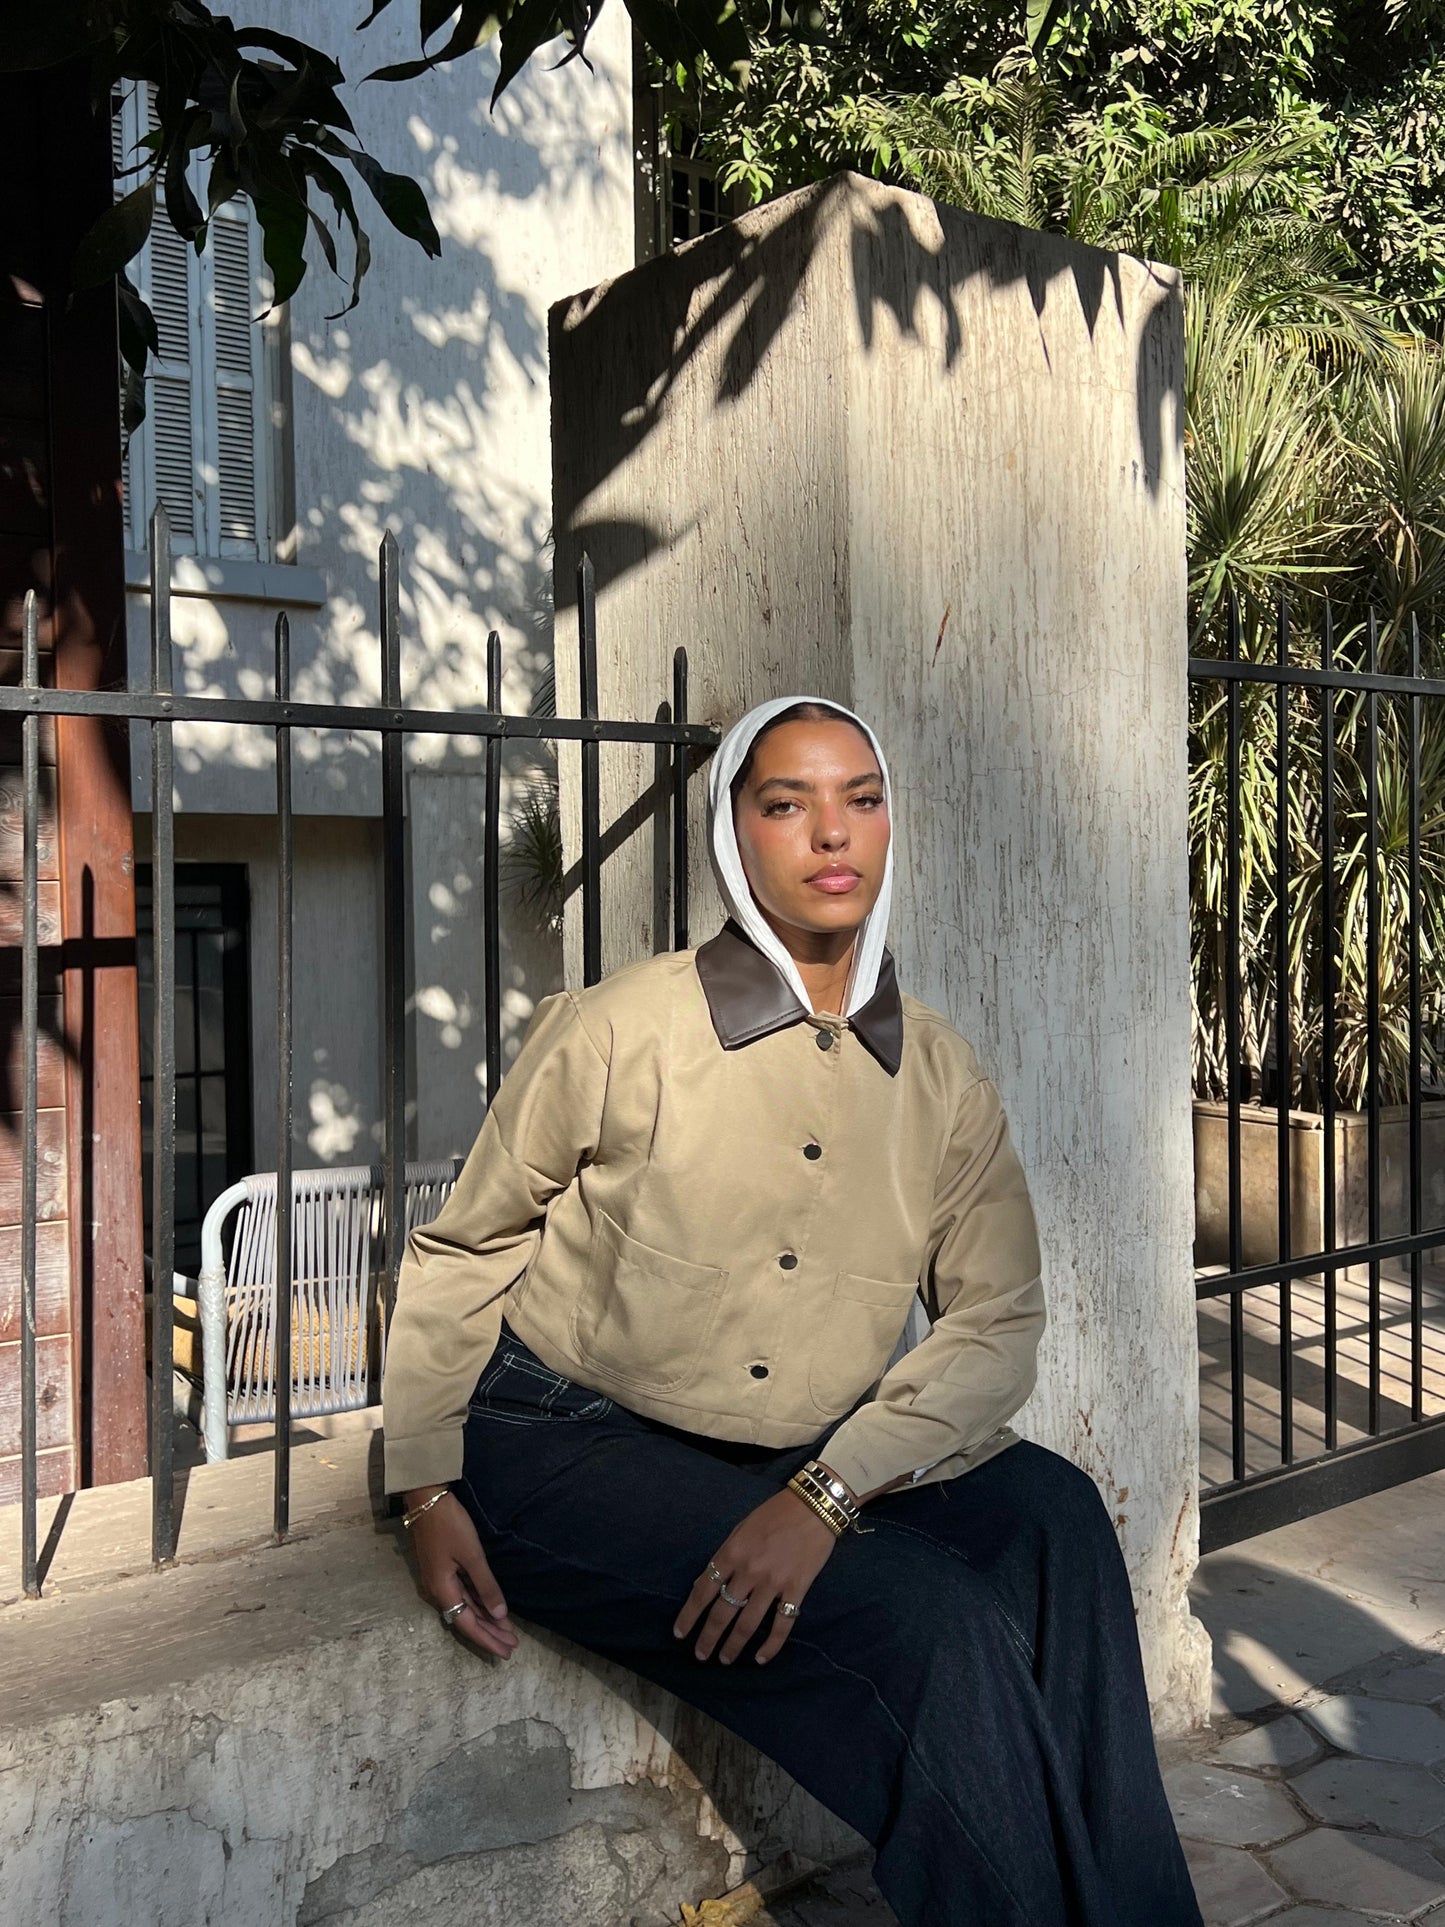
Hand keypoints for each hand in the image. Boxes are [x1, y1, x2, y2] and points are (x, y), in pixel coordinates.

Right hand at [403, 1486, 518, 1658]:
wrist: (426, 1499)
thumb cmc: (449, 1525)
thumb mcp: (471, 1555)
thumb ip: (486, 1586)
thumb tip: (500, 1615)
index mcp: (443, 1590)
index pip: (467, 1625)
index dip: (487, 1639)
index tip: (506, 1652)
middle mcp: (439, 1591)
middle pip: (467, 1620)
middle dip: (490, 1634)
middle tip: (512, 1647)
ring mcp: (441, 1580)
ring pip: (466, 1608)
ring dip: (486, 1621)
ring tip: (507, 1632)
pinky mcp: (444, 1570)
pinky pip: (464, 1595)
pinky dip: (479, 1604)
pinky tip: (492, 1609)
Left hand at [674, 1488, 837, 1666]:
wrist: (814, 1506)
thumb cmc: (775, 1513)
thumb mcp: (741, 1528)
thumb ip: (725, 1556)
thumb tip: (708, 1582)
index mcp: (732, 1552)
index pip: (704, 1591)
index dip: (689, 1615)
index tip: (680, 1633)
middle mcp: (749, 1571)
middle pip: (722, 1613)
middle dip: (709, 1638)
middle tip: (701, 1655)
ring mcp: (773, 1582)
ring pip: (748, 1624)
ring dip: (734, 1646)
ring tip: (725, 1660)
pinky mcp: (797, 1589)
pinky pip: (782, 1624)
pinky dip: (771, 1645)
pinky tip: (761, 1658)